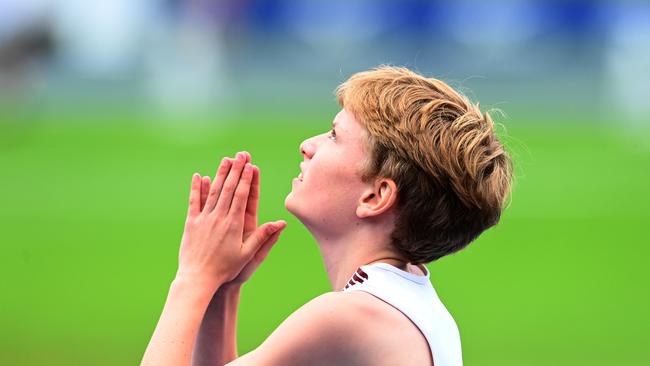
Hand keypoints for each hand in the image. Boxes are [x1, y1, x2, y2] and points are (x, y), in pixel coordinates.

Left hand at [176, 152, 285, 291]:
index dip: (246, 179)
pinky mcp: (191, 223)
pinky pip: (194, 202)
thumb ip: (264, 237)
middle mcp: (219, 218)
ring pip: (213, 191)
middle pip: (229, 189)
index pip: (242, 196)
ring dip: (220, 174)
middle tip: (241, 155)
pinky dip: (197, 188)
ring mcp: (204, 219)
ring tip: (226, 160)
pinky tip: (200, 176)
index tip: (250, 165)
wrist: (198, 279)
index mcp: (234, 224)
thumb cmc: (226, 269)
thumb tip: (281, 224)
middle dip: (236, 170)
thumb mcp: (248, 255)